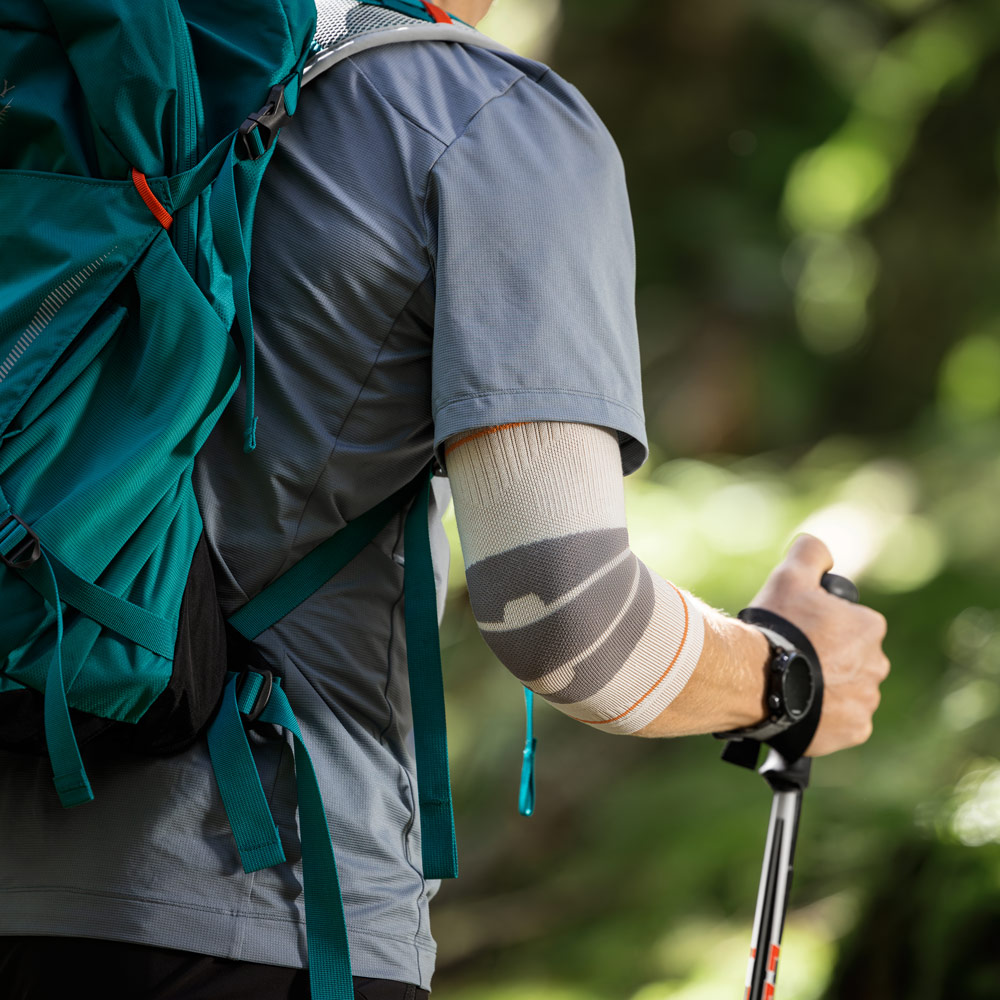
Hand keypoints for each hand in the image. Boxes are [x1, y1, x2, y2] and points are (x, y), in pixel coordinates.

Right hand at [751, 534, 889, 756]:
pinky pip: (843, 722)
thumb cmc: (776, 629)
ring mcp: (866, 701)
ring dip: (828, 689)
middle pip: (853, 659)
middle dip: (830, 659)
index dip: (823, 626)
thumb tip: (822, 550)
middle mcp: (877, 665)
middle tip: (794, 658)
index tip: (799, 632)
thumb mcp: (788, 576)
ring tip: (792, 685)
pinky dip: (826, 717)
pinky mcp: (854, 731)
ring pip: (849, 691)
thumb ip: (810, 552)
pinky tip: (801, 708)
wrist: (755, 681)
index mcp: (869, 628)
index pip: (852, 625)